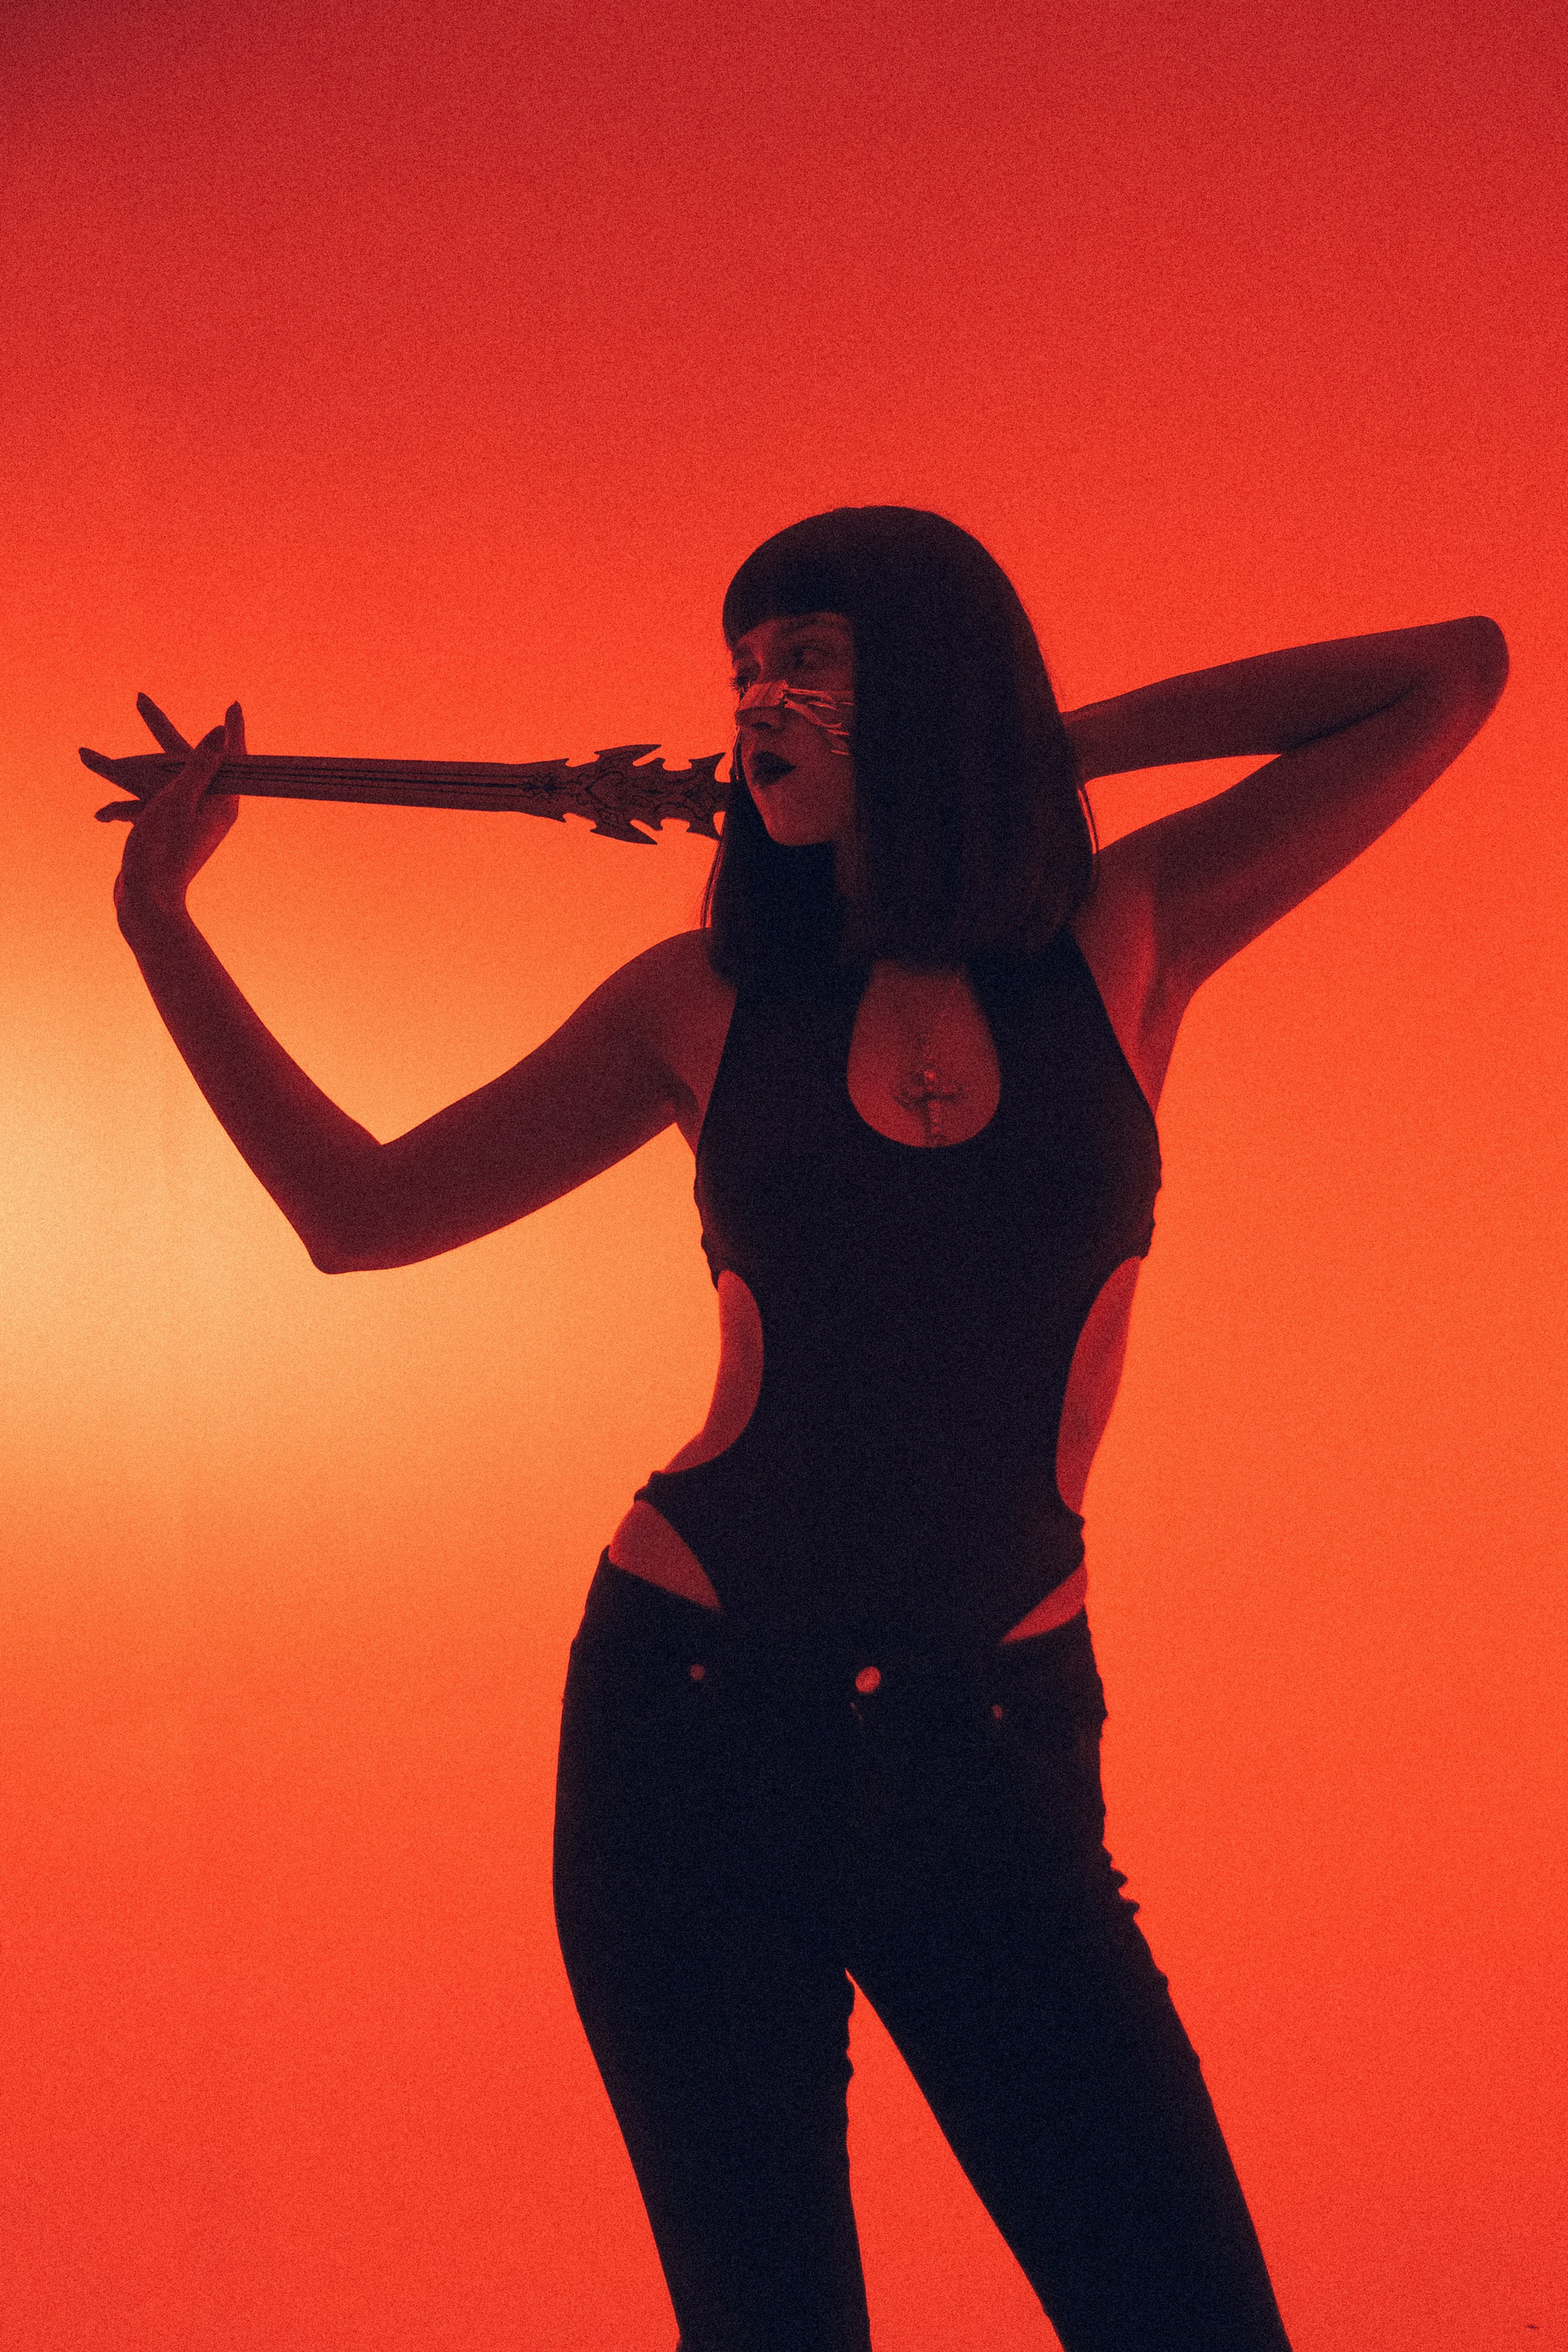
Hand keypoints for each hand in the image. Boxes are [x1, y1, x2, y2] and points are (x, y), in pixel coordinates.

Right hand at [114, 697, 244, 929]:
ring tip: (86, 757)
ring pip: (154, 785)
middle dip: (155, 731)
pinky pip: (143, 810)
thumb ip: (199, 766)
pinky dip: (123, 808)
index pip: (228, 757)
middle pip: (182, 761)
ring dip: (122, 773)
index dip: (230, 730)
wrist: (147, 905)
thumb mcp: (179, 800)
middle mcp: (207, 810)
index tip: (233, 705)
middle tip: (139, 699)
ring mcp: (185, 823)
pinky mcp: (165, 836)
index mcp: (220, 802)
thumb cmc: (164, 852)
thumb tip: (222, 732)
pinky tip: (102, 815)